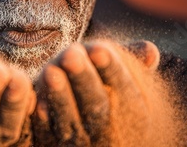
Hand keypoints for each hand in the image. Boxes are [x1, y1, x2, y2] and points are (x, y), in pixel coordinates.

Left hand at [33, 40, 160, 145]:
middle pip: (97, 106)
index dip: (111, 69)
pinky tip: (37, 103)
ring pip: (70, 122)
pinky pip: (49, 138)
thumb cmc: (105, 95)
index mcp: (135, 114)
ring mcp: (83, 145)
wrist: (90, 138)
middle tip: (71, 53)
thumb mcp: (122, 83)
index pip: (125, 90)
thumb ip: (131, 65)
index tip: (98, 48)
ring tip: (50, 71)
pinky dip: (44, 121)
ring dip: (60, 96)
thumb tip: (150, 51)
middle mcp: (111, 133)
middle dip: (83, 79)